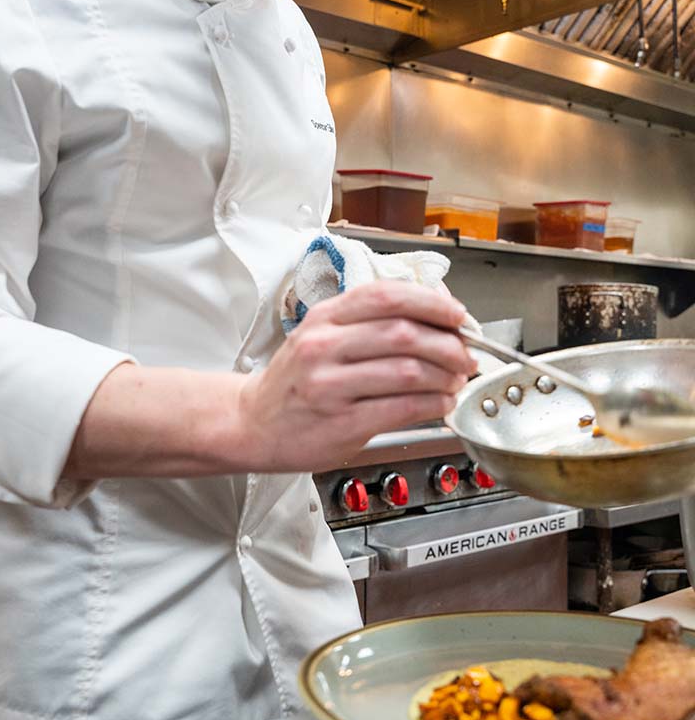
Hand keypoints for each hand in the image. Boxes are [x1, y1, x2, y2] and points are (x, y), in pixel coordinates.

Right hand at [238, 281, 477, 472]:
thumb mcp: (323, 335)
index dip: (432, 303)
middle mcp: (324, 346)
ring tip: (456, 381)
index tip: (458, 316)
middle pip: (404, 333)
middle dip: (448, 344)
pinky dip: (433, 405)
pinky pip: (402, 408)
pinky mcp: (341, 423)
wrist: (252, 423)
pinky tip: (441, 404)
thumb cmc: (295, 380)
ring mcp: (330, 385)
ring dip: (445, 376)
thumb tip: (437, 309)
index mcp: (325, 318)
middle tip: (466, 355)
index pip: (387, 295)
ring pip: (408, 371)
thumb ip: (371, 321)